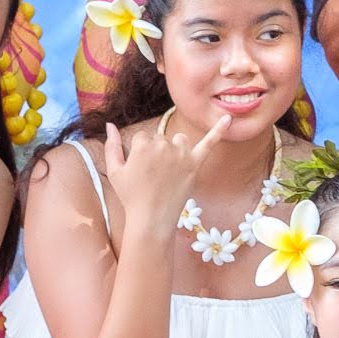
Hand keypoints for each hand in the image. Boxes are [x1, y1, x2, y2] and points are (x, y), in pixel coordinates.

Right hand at [103, 110, 222, 229]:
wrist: (152, 218)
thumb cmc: (131, 196)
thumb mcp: (115, 170)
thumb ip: (111, 145)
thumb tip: (110, 124)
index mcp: (142, 145)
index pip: (143, 139)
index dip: (140, 155)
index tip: (140, 171)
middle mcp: (163, 146)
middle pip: (160, 139)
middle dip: (157, 154)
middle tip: (153, 177)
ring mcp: (181, 154)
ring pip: (179, 140)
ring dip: (175, 149)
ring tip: (169, 172)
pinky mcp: (195, 164)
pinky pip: (208, 143)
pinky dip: (218, 130)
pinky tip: (228, 119)